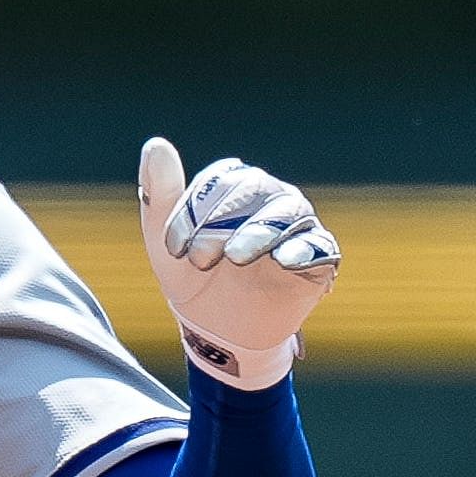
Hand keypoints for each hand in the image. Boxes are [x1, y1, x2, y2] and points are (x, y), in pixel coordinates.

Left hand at [136, 135, 339, 389]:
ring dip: (259, 231)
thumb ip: (159, 192)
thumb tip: (155, 145)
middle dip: (223, 220)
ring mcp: (297, 227)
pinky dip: (303, 249)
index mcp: (235, 187)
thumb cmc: (192, 277)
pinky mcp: (318, 258)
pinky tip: (283, 260)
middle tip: (199, 259)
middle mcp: (271, 198)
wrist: (217, 331)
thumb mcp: (164, 240)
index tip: (173, 250)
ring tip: (236, 256)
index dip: (195, 210)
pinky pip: (320, 245)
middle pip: (256, 189)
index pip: (221, 179)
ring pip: (289, 212)